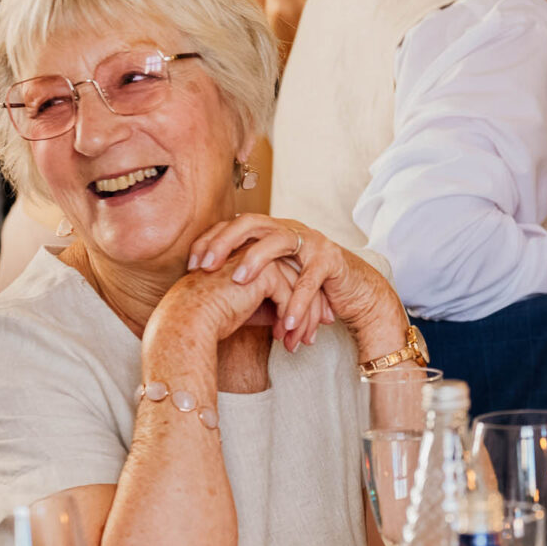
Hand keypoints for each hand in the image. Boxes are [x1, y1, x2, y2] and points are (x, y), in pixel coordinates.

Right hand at [151, 245, 328, 352]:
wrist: (190, 319)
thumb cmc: (212, 316)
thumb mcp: (247, 309)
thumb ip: (269, 305)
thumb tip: (291, 318)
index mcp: (254, 256)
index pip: (289, 274)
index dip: (302, 300)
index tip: (312, 323)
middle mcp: (261, 253)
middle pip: (299, 280)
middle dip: (313, 308)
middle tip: (318, 332)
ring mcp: (265, 260)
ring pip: (299, 289)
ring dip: (305, 319)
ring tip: (306, 343)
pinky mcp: (267, 272)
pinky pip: (291, 297)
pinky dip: (294, 321)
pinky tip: (287, 339)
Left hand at [188, 215, 404, 354]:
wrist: (355, 292)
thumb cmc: (308, 287)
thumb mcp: (273, 280)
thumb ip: (247, 279)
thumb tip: (204, 291)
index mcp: (272, 232)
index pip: (234, 226)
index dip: (211, 241)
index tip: (191, 264)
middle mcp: (291, 230)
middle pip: (252, 223)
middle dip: (226, 242)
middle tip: (206, 266)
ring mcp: (313, 242)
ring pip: (281, 241)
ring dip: (257, 260)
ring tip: (239, 282)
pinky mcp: (332, 260)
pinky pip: (311, 278)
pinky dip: (297, 300)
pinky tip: (285, 322)